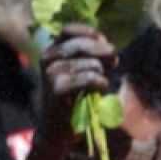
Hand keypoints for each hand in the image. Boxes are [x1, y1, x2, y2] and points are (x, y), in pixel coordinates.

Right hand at [39, 23, 116, 142]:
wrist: (57, 129)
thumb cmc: (74, 98)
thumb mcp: (83, 71)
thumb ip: (95, 57)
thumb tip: (111, 49)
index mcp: (51, 51)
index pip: (69, 30)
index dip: (90, 33)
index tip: (104, 42)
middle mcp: (48, 58)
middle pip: (84, 44)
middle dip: (104, 54)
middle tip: (112, 66)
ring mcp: (51, 73)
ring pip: (91, 64)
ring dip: (103, 74)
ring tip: (99, 85)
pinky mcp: (58, 88)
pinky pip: (89, 78)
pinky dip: (100, 84)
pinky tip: (100, 90)